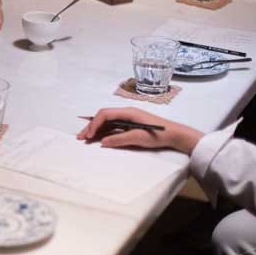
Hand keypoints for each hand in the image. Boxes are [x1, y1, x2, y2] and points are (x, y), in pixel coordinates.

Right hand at [76, 107, 202, 154]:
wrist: (175, 135)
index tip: (89, 135)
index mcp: (127, 112)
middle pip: (103, 117)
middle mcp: (125, 113)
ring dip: (96, 129)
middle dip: (91, 126)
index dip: (94, 124)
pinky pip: (113, 126)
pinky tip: (98, 138)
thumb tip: (102, 142)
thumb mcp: (138, 138)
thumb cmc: (158, 135)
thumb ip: (120, 139)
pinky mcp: (130, 125)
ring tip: (85, 138)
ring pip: (107, 122)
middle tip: (80, 137)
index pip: (105, 114)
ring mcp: (127, 118)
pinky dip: (104, 132)